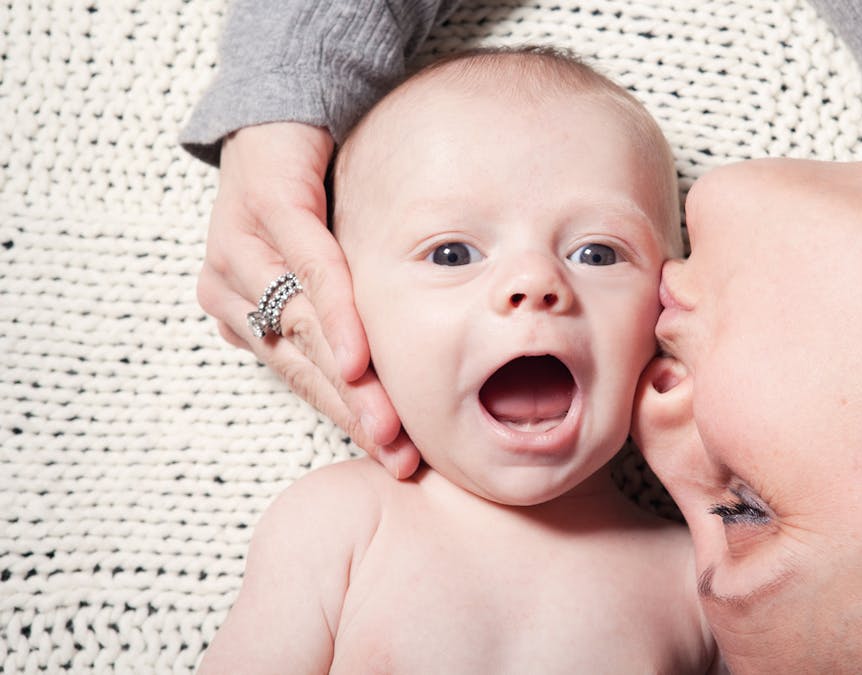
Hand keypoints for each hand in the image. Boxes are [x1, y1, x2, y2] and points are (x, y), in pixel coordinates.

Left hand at [196, 122, 419, 477]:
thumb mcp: (316, 266)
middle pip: (299, 364)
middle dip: (352, 415)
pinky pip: (310, 273)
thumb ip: (325, 320)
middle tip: (396, 456)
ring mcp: (240, 248)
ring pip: (304, 330)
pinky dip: (339, 317)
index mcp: (235, 308)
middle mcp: (226, 285)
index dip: (344, 418)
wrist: (286, 110)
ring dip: (351, 382)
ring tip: (390, 424)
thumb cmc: (309, 195)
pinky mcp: (269, 209)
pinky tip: (362, 356)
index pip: (297, 377)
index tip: (388, 457)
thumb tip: (363, 377)